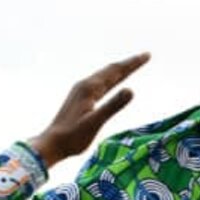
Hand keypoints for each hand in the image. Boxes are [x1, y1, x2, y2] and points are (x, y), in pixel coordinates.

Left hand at [28, 53, 149, 167]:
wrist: (52, 144)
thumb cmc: (73, 137)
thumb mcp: (96, 122)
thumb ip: (113, 105)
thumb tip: (131, 90)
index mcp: (90, 88)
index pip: (116, 71)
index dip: (132, 63)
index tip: (147, 55)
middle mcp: (85, 85)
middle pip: (111, 70)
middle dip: (129, 64)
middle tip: (145, 57)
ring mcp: (81, 91)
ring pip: (105, 76)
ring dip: (120, 70)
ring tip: (132, 66)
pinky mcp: (80, 99)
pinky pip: (100, 84)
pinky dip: (111, 80)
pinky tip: (111, 83)